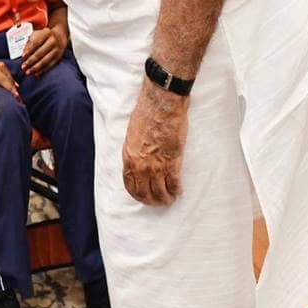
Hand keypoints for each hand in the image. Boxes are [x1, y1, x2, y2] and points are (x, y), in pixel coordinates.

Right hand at [0, 55, 19, 98]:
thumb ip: (7, 77)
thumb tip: (17, 86)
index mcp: (1, 67)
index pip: (10, 79)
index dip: (15, 89)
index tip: (20, 99)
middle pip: (6, 80)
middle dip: (13, 89)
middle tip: (18, 99)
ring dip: (6, 88)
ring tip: (11, 97)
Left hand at [21, 26, 67, 75]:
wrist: (60, 35)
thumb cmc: (45, 36)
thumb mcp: (37, 34)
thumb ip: (29, 43)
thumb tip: (24, 53)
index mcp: (46, 33)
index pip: (36, 42)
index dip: (29, 50)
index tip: (23, 56)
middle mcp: (52, 41)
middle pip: (40, 53)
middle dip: (31, 61)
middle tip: (23, 67)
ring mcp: (56, 50)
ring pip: (45, 60)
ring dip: (36, 67)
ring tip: (28, 72)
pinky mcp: (59, 57)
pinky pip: (50, 65)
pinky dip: (43, 70)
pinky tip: (36, 73)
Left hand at [121, 80, 188, 206]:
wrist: (160, 105)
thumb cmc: (146, 113)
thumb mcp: (132, 134)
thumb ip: (134, 149)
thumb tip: (138, 157)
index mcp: (129, 157)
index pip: (129, 184)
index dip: (137, 194)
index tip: (143, 197)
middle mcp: (140, 165)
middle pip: (144, 191)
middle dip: (151, 200)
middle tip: (158, 202)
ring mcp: (156, 165)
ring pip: (160, 191)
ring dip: (165, 198)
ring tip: (169, 199)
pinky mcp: (172, 162)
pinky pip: (174, 183)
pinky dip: (176, 190)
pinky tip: (178, 192)